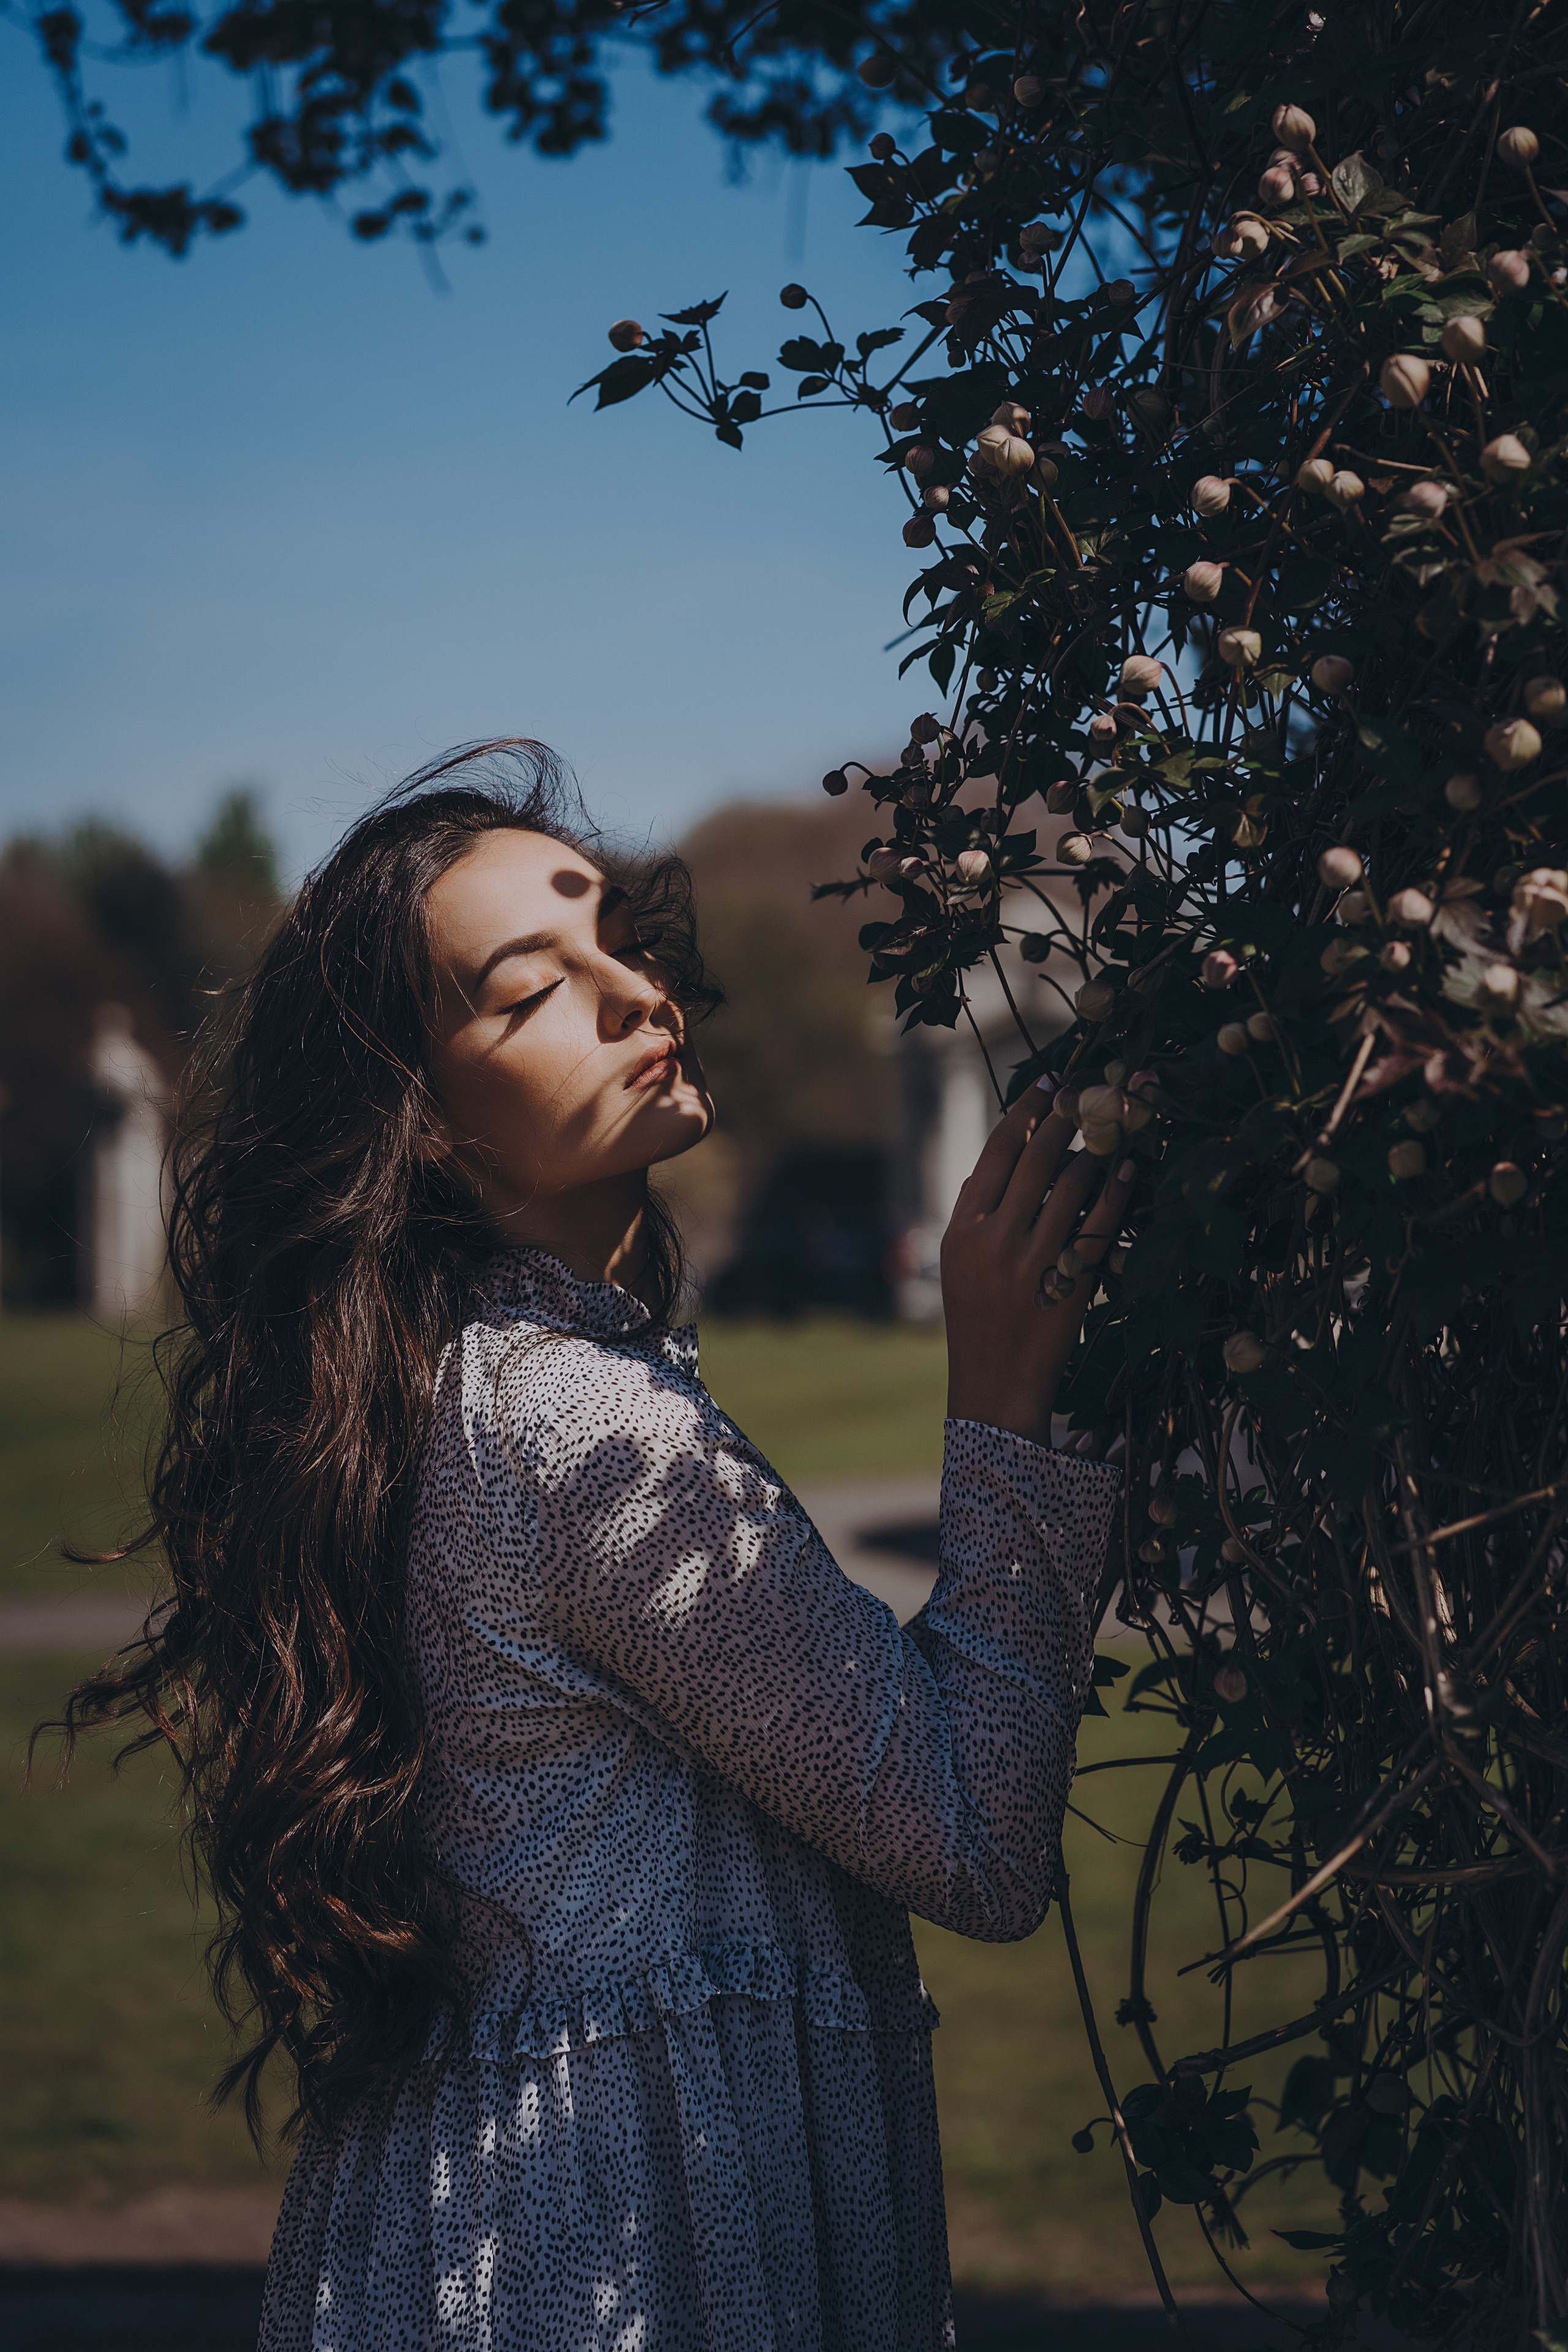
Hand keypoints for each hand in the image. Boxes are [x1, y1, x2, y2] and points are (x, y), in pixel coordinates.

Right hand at [941, 1077, 1135, 1447]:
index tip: (1045, 1085)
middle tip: (1084, 1092)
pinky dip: (1116, 1191)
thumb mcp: (958, 1262)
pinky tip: (1127, 1170)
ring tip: (1108, 1133)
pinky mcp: (1070, 1283)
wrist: (995, 1385)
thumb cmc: (976, 1319)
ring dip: (1093, 1153)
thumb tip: (1001, 1153)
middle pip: (1035, 1160)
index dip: (1024, 1112)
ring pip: (1070, 1187)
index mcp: (963, 1229)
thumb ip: (975, 1209)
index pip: (996, 1153)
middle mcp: (996, 1241)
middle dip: (1062, 1119)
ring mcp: (1034, 1262)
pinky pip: (1099, 1224)